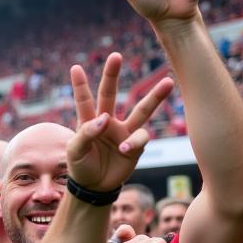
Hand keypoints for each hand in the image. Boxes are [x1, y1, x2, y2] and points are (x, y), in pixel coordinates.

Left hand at [65, 52, 173, 191]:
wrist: (95, 187)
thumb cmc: (81, 166)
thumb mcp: (75, 151)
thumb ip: (85, 134)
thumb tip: (104, 118)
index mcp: (88, 121)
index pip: (84, 100)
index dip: (79, 85)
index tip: (74, 68)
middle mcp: (107, 122)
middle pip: (110, 94)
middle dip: (112, 75)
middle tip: (116, 56)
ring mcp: (124, 132)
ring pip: (141, 110)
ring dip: (155, 97)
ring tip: (168, 82)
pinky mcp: (136, 145)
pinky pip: (140, 138)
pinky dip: (134, 142)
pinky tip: (124, 149)